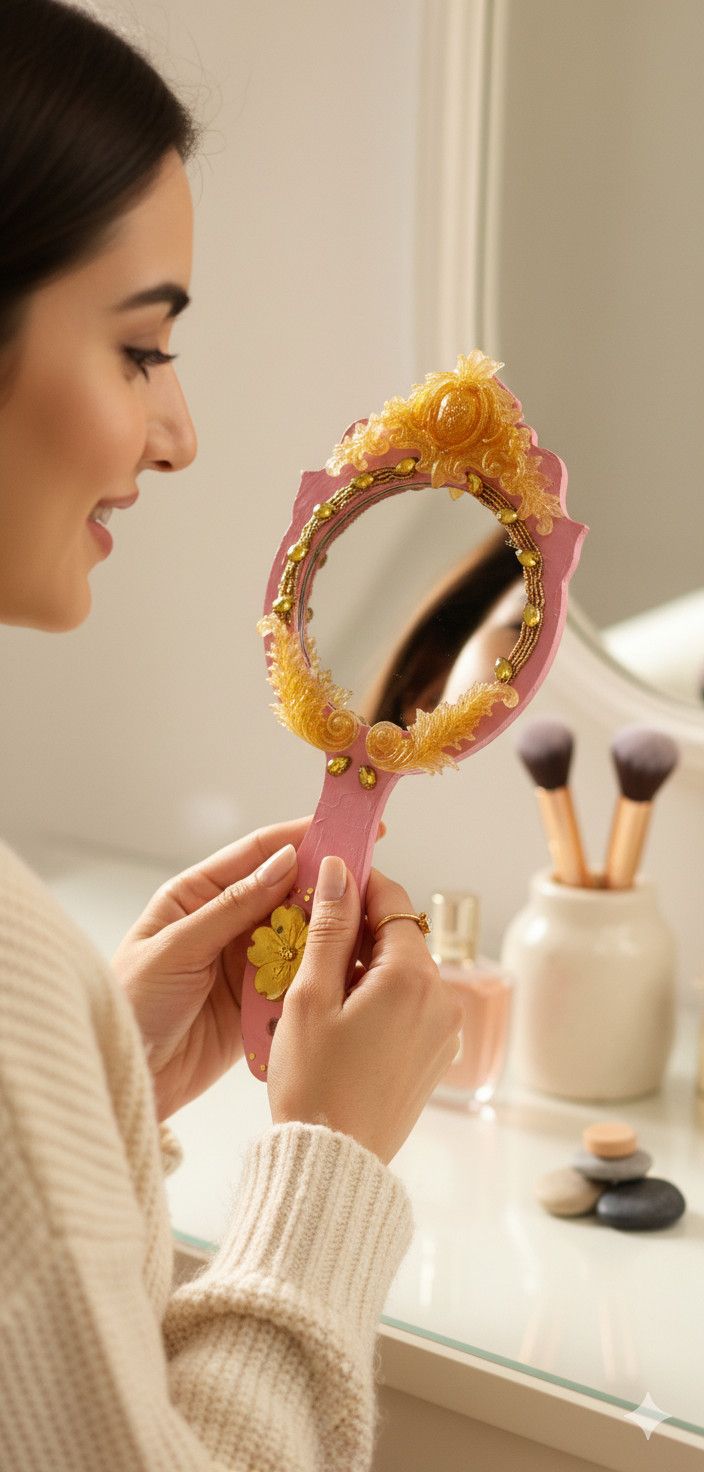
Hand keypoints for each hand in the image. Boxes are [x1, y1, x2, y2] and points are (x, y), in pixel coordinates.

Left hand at [112, 816, 386, 1121]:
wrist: (125, 1077)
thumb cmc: (131, 1002)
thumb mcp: (177, 947)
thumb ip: (233, 906)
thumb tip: (285, 861)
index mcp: (197, 895)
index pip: (258, 854)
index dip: (303, 837)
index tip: (345, 829)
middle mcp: (225, 923)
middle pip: (286, 892)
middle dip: (325, 885)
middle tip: (369, 879)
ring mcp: (244, 962)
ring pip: (298, 936)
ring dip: (326, 931)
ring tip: (367, 923)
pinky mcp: (258, 1002)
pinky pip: (297, 979)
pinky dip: (319, 973)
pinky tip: (346, 967)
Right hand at [267, 857, 463, 1166]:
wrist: (334, 1162)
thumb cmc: (314, 1084)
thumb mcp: (311, 997)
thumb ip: (330, 928)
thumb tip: (341, 871)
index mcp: (413, 978)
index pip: (393, 901)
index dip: (358, 884)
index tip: (326, 881)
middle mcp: (442, 999)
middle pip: (400, 937)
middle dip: (356, 929)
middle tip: (308, 937)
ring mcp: (444, 1029)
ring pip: (403, 972)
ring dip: (365, 965)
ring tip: (317, 984)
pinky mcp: (436, 1054)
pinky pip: (409, 1005)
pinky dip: (379, 997)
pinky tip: (339, 1016)